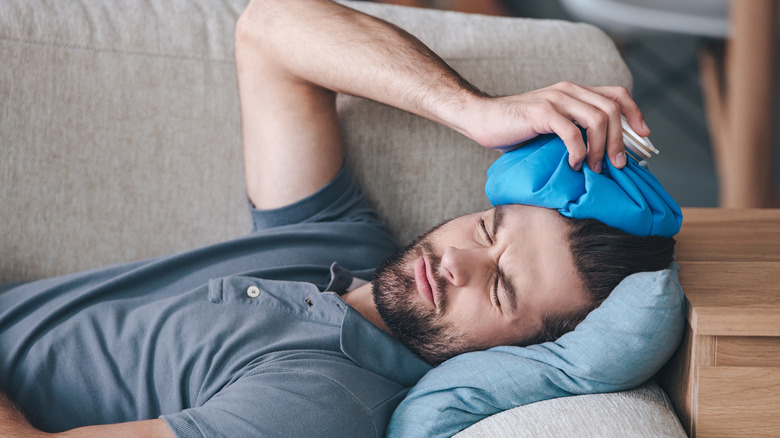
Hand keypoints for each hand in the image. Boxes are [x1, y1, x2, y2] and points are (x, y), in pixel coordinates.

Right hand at [465, 82, 649, 171]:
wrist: (482, 119)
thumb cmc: (515, 128)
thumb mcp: (552, 126)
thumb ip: (575, 130)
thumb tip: (603, 155)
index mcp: (574, 91)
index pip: (617, 95)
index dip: (635, 114)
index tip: (644, 138)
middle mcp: (569, 90)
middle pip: (612, 109)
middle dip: (620, 141)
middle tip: (616, 165)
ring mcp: (555, 99)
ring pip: (597, 119)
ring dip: (601, 148)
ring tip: (594, 168)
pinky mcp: (541, 113)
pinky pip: (571, 132)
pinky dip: (578, 152)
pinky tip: (572, 165)